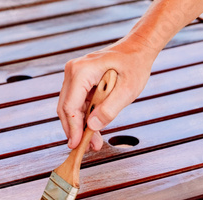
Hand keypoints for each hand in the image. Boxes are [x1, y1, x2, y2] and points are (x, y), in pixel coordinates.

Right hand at [57, 34, 157, 150]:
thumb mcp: (128, 90)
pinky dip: (83, 117)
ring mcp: (74, 75)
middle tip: (86, 147)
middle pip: (65, 108)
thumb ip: (109, 109)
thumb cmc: (134, 65)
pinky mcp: (78, 81)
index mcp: (82, 71)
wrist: (137, 49)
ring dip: (79, 126)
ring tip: (93, 142)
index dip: (73, 128)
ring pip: (70, 107)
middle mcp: (73, 71)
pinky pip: (77, 103)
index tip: (77, 145)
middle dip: (75, 130)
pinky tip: (93, 129)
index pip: (70, 106)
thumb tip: (92, 126)